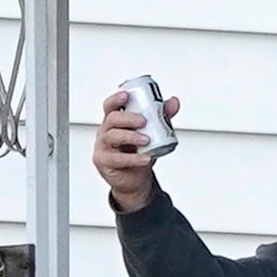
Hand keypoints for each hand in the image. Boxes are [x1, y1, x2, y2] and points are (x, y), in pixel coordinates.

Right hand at [91, 88, 174, 213]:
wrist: (135, 180)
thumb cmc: (138, 153)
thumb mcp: (152, 133)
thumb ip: (161, 117)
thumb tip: (173, 102)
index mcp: (115, 121)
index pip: (110, 106)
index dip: (116, 99)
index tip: (126, 96)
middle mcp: (106, 131)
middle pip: (111, 119)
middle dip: (128, 118)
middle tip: (143, 121)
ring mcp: (103, 147)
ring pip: (112, 136)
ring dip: (130, 136)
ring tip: (146, 139)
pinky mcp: (104, 162)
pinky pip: (116, 159)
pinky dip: (133, 159)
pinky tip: (145, 158)